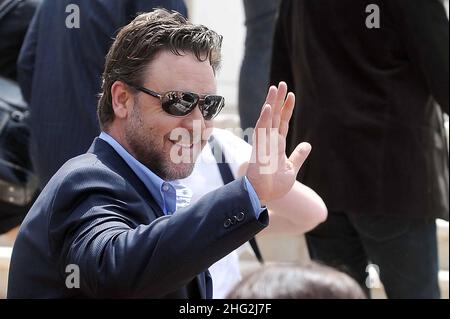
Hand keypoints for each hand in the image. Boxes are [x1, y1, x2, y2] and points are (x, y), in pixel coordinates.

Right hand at [246, 82, 310, 203]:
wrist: (264, 196)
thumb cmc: (275, 186)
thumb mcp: (291, 169)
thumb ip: (298, 156)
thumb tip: (308, 144)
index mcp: (278, 144)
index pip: (282, 122)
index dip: (286, 109)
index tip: (290, 95)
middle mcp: (270, 140)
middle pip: (274, 116)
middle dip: (278, 100)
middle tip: (281, 84)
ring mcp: (264, 143)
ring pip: (267, 118)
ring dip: (271, 103)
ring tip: (275, 88)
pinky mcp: (258, 148)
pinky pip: (260, 130)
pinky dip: (264, 118)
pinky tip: (268, 106)